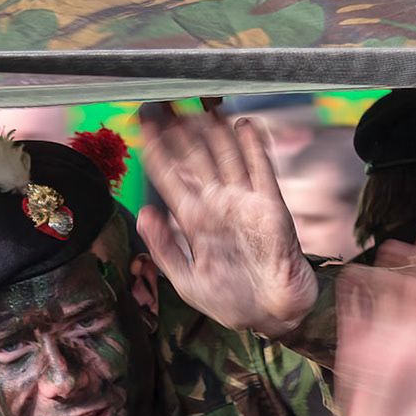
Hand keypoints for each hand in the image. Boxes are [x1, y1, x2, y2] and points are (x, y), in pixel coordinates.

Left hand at [137, 106, 317, 338]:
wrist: (272, 316)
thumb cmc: (230, 301)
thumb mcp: (186, 281)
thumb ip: (163, 248)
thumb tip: (144, 212)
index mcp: (194, 221)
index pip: (170, 177)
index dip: (157, 150)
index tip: (143, 124)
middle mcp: (217, 205)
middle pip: (196, 158)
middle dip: (182, 130)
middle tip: (168, 99)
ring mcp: (244, 203)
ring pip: (226, 157)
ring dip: (213, 130)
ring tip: (201, 102)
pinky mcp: (270, 207)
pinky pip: (260, 172)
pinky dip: (253, 149)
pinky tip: (243, 125)